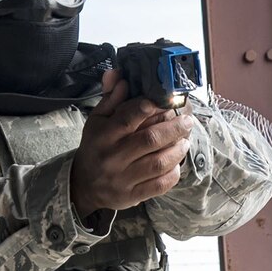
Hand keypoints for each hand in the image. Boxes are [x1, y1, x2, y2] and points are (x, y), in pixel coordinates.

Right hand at [69, 69, 194, 213]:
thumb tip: (121, 75)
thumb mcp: (97, 121)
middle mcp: (113, 157)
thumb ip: (111, 98)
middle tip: (187, 120)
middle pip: (149, 140)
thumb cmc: (96, 147)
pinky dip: (173, 173)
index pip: (127, 118)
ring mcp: (123, 178)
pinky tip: (177, 163)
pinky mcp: (132, 196)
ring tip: (185, 141)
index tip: (164, 100)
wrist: (84, 185)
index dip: (148, 107)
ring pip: (158, 163)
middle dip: (174, 128)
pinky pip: (159, 185)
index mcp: (103, 135)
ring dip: (177, 150)